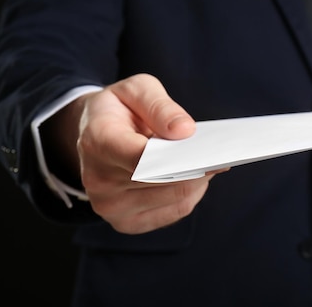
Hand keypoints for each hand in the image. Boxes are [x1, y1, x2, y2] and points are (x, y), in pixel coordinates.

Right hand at [46, 73, 227, 233]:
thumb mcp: (136, 89)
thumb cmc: (119, 109)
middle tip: (219, 153)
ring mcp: (111, 206)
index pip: (139, 157)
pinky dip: (191, 193)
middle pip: (162, 180)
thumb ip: (159, 106)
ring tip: (208, 161)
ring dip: (198, 180)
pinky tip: (195, 177)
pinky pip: (174, 211)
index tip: (206, 149)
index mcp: (97, 141)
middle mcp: (98, 180)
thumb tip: (185, 131)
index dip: (176, 156)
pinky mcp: (126, 222)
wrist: (92, 133)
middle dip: (196, 166)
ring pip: (175, 198)